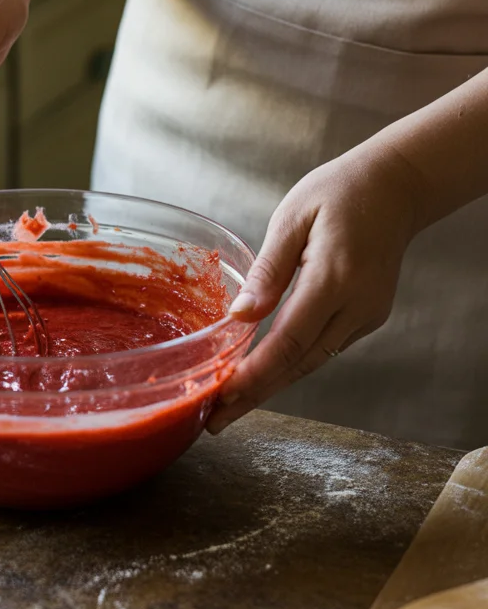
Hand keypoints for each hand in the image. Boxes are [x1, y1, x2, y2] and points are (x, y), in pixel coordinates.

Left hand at [206, 143, 423, 433]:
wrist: (396, 187)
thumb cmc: (338, 193)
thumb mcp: (292, 218)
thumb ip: (267, 271)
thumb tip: (239, 316)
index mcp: (334, 279)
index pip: (289, 340)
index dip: (255, 374)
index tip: (223, 396)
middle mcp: (356, 306)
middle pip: (299, 363)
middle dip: (255, 395)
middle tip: (214, 421)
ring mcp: (367, 315)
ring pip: (312, 361)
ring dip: (271, 386)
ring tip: (229, 407)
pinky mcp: (368, 316)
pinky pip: (323, 347)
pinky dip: (291, 364)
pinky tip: (261, 375)